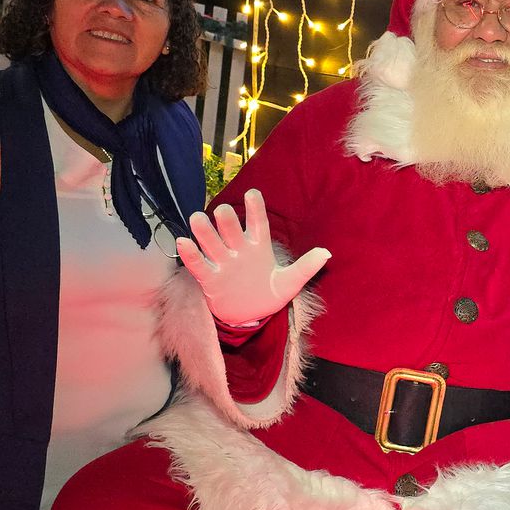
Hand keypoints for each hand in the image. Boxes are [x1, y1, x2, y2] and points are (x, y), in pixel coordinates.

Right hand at [177, 189, 330, 324]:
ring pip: (212, 243)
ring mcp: (223, 263)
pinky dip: (191, 255)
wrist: (252, 316)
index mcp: (258, 246)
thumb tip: (326, 253)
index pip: (257, 223)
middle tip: (222, 212)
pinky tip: (183, 242)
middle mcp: (239, 249)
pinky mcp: (210, 279)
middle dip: (226, 221)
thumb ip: (305, 267)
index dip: (255, 209)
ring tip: (197, 219)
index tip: (253, 193)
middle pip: (231, 230)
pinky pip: (199, 265)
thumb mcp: (290, 282)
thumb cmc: (270, 293)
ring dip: (204, 232)